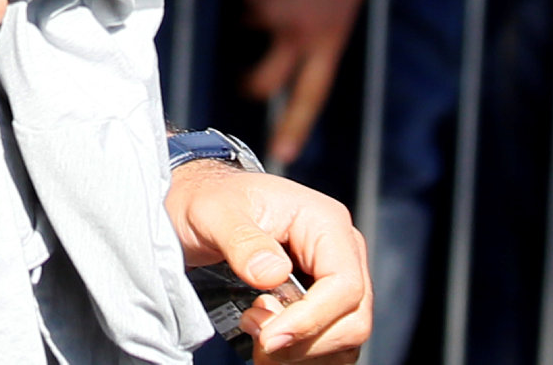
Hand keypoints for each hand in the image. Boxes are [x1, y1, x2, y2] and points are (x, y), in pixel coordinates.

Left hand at [166, 160, 372, 356]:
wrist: (199, 210)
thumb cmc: (210, 203)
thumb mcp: (214, 213)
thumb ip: (242, 241)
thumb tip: (274, 274)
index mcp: (326, 222)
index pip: (345, 285)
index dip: (312, 320)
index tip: (269, 338)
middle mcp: (341, 252)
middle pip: (353, 319)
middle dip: (304, 341)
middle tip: (255, 333)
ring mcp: (335, 280)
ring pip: (344, 339)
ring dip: (300, 353)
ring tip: (256, 336)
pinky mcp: (324, 303)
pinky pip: (330, 346)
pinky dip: (301, 356)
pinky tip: (268, 344)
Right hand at [237, 0, 363, 163]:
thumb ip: (324, 20)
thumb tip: (301, 40)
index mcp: (331, 32)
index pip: (312, 91)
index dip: (295, 124)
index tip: (282, 152)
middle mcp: (298, 29)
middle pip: (266, 79)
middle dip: (252, 83)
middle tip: (245, 82)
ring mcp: (267, 10)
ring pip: (251, 22)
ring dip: (258, 5)